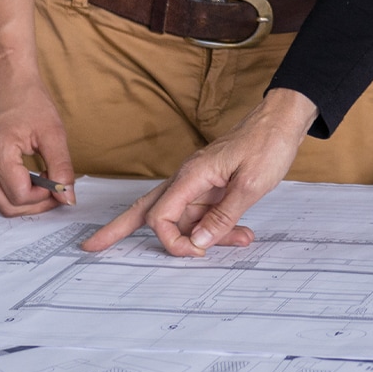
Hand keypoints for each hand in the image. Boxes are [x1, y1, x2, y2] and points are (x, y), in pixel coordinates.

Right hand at [0, 67, 74, 216]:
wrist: (5, 75)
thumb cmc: (27, 97)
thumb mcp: (53, 132)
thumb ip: (61, 168)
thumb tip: (67, 197)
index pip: (19, 196)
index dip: (43, 198)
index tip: (59, 185)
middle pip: (5, 205)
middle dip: (33, 204)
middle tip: (54, 192)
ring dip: (22, 197)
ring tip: (42, 180)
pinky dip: (11, 186)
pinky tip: (27, 172)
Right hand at [79, 89, 317, 256]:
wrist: (282, 121)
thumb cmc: (267, 145)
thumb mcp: (251, 184)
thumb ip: (224, 216)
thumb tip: (197, 242)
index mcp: (191, 175)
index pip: (160, 215)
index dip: (172, 240)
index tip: (197, 250)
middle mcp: (188, 178)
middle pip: (147, 209)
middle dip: (119, 229)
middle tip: (91, 246)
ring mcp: (199, 181)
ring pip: (186, 217)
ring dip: (206, 235)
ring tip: (243, 240)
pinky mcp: (212, 184)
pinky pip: (206, 212)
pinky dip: (219, 226)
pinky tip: (241, 235)